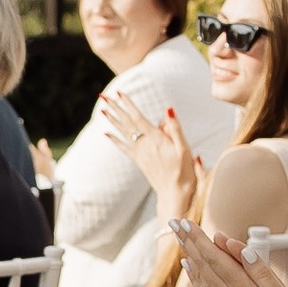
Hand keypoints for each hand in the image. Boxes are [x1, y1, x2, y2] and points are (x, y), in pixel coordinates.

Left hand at [103, 92, 200, 221]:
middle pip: (127, 122)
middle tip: (103, 95)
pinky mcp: (139, 161)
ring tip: (102, 109)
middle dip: (115, 108)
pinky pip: (123, 148)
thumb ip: (175, 129)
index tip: (119, 92)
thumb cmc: (183, 171)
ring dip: (112, 119)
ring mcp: (140, 153)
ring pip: (123, 132)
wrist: (174, 194)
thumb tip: (168, 109)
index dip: (128, 104)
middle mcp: (144, 145)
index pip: (138, 117)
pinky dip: (114, 140)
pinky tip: (106, 133)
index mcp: (155, 139)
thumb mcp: (184, 148)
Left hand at [169, 232, 287, 286]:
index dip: (200, 238)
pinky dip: (194, 277)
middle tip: (174, 222)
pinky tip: (190, 268)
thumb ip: (261, 272)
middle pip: (203, 265)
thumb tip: (239, 247)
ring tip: (179, 239)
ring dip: (189, 256)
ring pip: (200, 280)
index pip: (215, 257)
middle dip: (188, 242)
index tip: (186, 221)